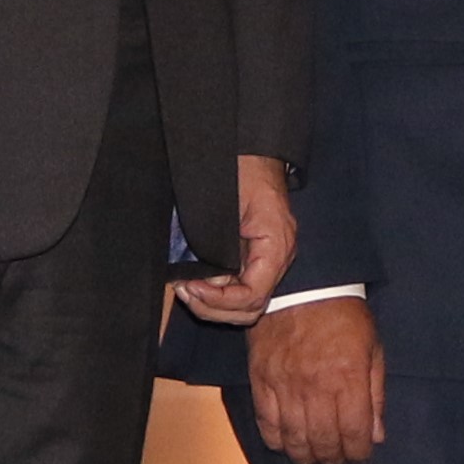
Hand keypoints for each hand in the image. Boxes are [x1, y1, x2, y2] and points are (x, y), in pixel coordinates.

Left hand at [173, 155, 299, 324]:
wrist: (254, 153)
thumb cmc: (243, 170)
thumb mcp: (228, 204)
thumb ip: (219, 245)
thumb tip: (206, 278)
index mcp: (276, 247)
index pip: (254, 296)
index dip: (221, 300)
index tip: (193, 287)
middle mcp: (277, 260)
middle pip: (250, 309)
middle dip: (214, 308)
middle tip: (186, 290)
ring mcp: (268, 261)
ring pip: (245, 306)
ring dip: (214, 305)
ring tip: (187, 289)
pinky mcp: (256, 259)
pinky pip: (240, 290)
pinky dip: (218, 295)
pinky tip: (197, 283)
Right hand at [247, 294, 385, 463]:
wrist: (301, 286)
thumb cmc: (343, 316)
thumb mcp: (372, 349)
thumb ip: (376, 395)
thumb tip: (377, 436)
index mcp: (348, 377)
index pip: (354, 433)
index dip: (359, 454)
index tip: (361, 455)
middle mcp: (315, 386)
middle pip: (324, 443)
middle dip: (334, 458)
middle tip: (339, 457)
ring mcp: (285, 385)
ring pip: (294, 441)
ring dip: (306, 456)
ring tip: (315, 454)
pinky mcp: (261, 381)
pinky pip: (266, 425)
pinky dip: (278, 441)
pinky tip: (289, 441)